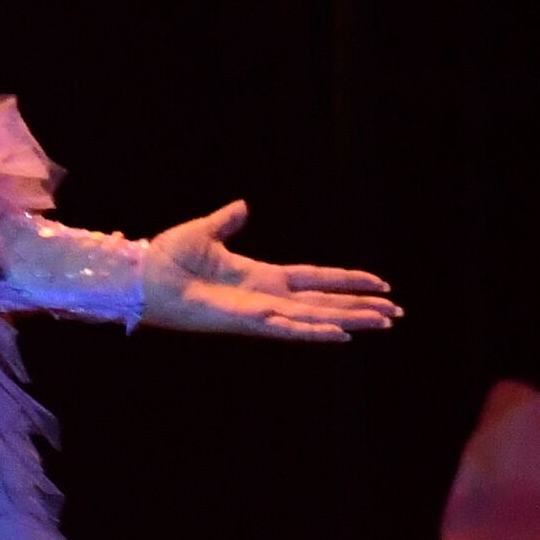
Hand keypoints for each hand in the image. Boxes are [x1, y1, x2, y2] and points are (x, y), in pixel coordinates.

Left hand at [138, 201, 398, 342]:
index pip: (316, 279)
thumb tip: (242, 205)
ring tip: (384, 324)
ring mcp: (261, 312)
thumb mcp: (204, 232)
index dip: (347, 281)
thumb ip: (228, 222)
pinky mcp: (249, 322)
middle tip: (395, 313)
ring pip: (317, 318)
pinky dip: (316, 331)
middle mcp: (268, 297)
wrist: (144, 276)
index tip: (379, 283)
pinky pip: (290, 328)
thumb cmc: (167, 258)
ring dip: (351, 320)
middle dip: (361, 308)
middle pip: (326, 303)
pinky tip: (342, 334)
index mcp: (262, 276)